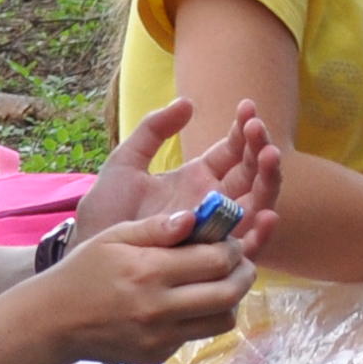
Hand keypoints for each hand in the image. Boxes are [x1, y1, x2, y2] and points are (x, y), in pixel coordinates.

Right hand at [28, 204, 255, 363]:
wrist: (53, 322)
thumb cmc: (83, 271)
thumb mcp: (114, 237)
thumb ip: (158, 228)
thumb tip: (197, 217)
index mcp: (149, 271)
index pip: (216, 260)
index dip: (234, 249)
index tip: (232, 242)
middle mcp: (159, 308)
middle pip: (228, 294)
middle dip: (245, 275)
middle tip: (242, 264)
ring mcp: (160, 338)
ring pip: (222, 321)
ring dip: (230, 301)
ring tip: (220, 284)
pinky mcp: (158, 356)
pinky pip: (196, 336)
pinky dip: (202, 318)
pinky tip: (188, 304)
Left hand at [82, 94, 282, 236]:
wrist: (92, 252)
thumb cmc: (106, 212)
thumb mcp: (125, 163)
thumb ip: (152, 131)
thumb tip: (188, 102)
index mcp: (197, 178)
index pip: (232, 152)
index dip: (243, 130)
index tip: (247, 108)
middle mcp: (214, 203)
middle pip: (251, 174)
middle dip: (259, 149)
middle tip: (258, 128)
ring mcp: (217, 231)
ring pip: (257, 204)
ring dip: (269, 180)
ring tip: (270, 156)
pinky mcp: (213, 261)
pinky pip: (247, 250)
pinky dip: (263, 234)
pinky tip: (268, 214)